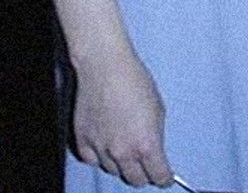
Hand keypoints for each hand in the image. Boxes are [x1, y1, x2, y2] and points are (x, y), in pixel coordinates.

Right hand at [71, 50, 172, 186]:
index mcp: (146, 144)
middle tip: (147, 168)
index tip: (165, 177)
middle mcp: (123, 151)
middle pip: (135, 179)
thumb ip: (155, 136)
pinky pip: (92, 160)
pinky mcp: (83, 141)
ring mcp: (100, 148)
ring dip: (121, 165)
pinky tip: (105, 148)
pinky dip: (99, 158)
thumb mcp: (158, 110)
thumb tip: (154, 150)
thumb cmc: (136, 82)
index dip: (164, 178)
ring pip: (113, 170)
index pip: (158, 176)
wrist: (105, 67)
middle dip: (144, 175)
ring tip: (126, 152)